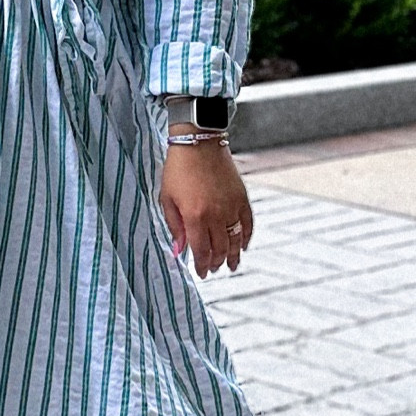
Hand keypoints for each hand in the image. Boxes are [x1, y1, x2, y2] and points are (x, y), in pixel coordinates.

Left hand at [160, 141, 252, 275]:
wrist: (198, 142)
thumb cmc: (178, 169)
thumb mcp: (167, 198)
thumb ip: (174, 226)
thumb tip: (178, 250)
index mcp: (194, 216)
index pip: (201, 250)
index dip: (201, 265)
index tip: (201, 273)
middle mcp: (215, 214)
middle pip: (219, 248)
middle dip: (216, 263)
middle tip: (213, 269)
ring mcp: (231, 206)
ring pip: (235, 240)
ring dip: (233, 256)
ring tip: (231, 265)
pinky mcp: (242, 197)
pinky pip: (248, 223)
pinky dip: (247, 237)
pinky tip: (243, 245)